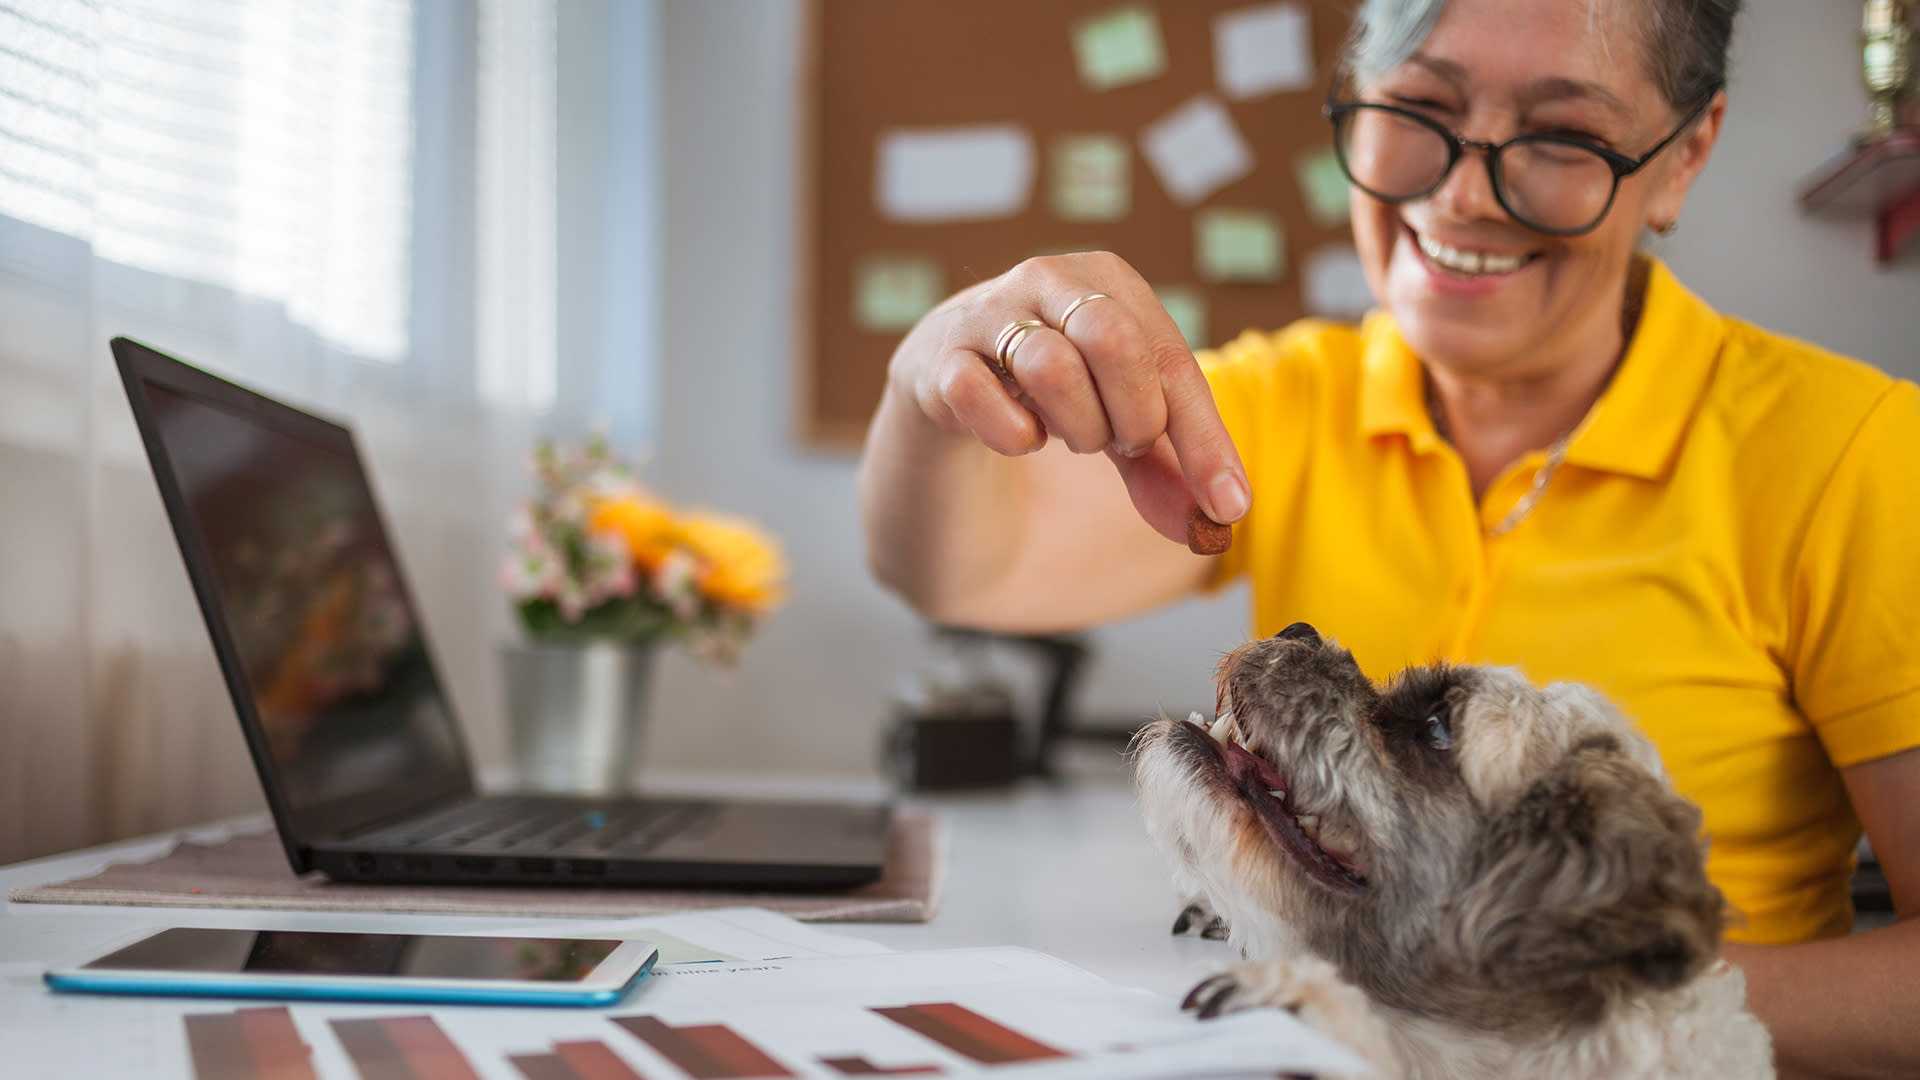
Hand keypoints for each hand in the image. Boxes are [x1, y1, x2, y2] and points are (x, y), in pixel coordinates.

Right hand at [893, 251, 1249, 544]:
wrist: (951, 382)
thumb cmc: (1058, 393)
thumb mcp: (1124, 420)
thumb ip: (1171, 465)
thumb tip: (1220, 519)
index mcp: (1108, 280)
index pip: (1170, 359)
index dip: (1203, 439)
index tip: (1227, 505)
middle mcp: (1048, 278)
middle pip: (1113, 340)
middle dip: (1133, 417)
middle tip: (1121, 442)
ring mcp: (986, 312)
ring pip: (1051, 367)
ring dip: (1078, 427)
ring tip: (1072, 435)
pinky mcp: (937, 358)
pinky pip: (979, 395)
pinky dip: (1012, 434)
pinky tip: (1021, 436)